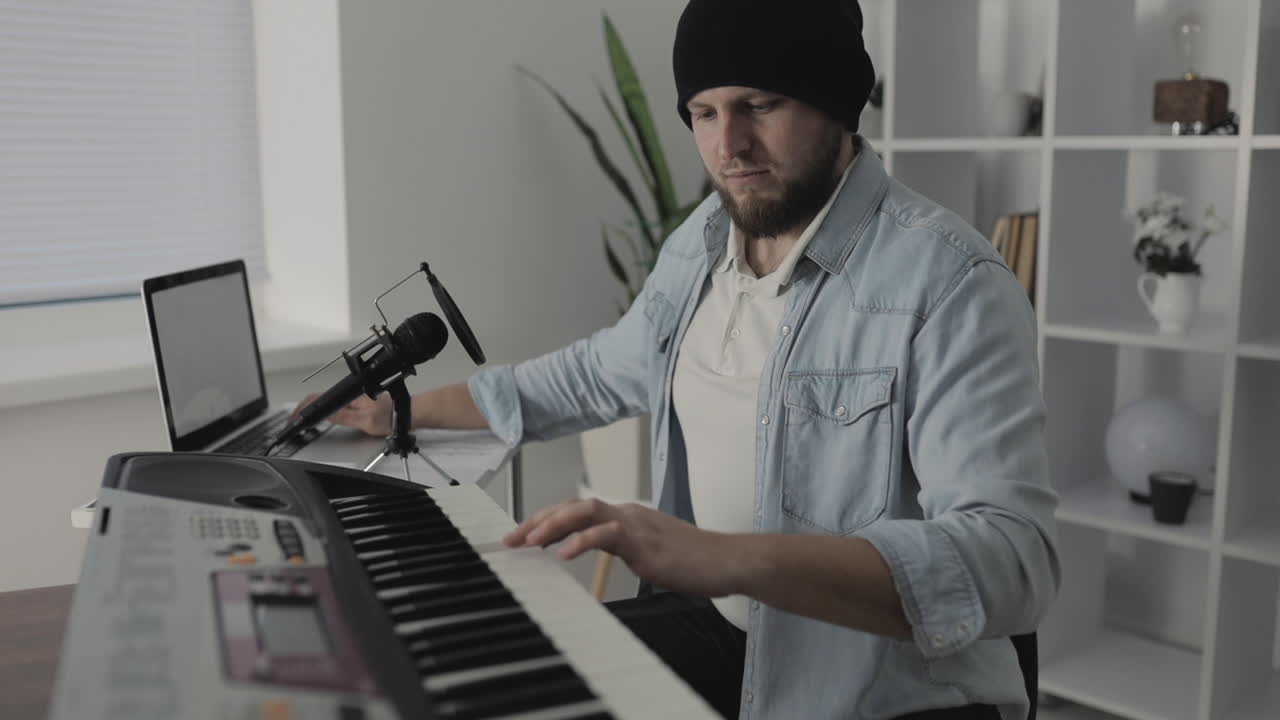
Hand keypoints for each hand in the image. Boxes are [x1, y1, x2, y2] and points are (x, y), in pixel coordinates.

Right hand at [291, 392, 393, 436]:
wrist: (406, 413)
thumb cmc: (392, 415)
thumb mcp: (366, 421)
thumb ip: (345, 417)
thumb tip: (328, 415)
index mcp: (350, 395)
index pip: (320, 399)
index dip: (304, 408)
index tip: (295, 418)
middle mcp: (350, 394)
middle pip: (320, 398)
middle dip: (303, 408)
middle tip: (293, 420)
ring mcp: (352, 397)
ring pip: (326, 401)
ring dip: (312, 408)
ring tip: (301, 420)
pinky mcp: (355, 402)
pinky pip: (334, 404)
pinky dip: (322, 410)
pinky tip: (319, 417)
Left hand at [503, 498, 741, 597]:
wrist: (727, 560)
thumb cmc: (693, 561)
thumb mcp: (648, 553)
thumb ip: (622, 549)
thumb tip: (595, 552)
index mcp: (625, 515)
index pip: (576, 511)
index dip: (546, 520)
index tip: (521, 535)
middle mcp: (626, 513)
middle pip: (572, 506)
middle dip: (538, 521)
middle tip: (511, 539)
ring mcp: (635, 524)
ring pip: (584, 511)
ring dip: (552, 525)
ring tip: (530, 542)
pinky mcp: (644, 540)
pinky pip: (606, 534)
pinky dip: (582, 542)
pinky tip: (565, 554)